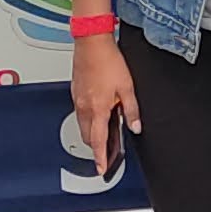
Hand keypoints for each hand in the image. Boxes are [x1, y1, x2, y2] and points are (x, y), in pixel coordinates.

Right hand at [69, 31, 138, 173]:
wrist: (91, 43)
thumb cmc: (108, 61)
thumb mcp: (127, 87)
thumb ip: (132, 110)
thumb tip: (135, 126)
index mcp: (97, 109)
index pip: (98, 141)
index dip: (100, 157)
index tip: (101, 168)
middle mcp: (84, 107)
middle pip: (88, 137)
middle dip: (96, 146)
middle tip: (106, 151)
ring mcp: (77, 100)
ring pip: (82, 125)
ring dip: (92, 133)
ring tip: (105, 132)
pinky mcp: (75, 92)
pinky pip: (79, 113)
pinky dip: (88, 119)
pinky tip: (98, 113)